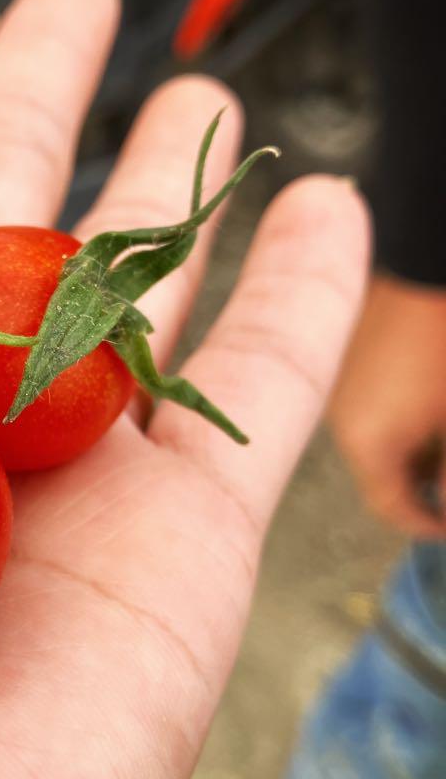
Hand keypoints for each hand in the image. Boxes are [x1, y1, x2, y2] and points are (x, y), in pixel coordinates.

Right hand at [330, 274, 445, 537]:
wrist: (429, 255)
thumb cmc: (445, 342)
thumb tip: (440, 505)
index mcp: (367, 442)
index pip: (393, 508)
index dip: (429, 523)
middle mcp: (343, 420)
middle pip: (383, 473)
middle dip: (423, 482)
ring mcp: (345, 388)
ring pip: (380, 439)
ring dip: (416, 449)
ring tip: (443, 433)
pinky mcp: (355, 361)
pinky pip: (376, 407)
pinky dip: (405, 418)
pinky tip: (433, 402)